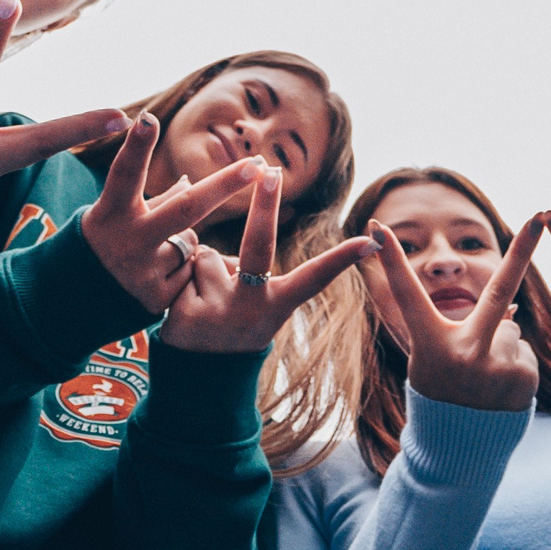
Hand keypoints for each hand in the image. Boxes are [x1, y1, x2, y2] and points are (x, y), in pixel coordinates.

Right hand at [82, 112, 266, 312]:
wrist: (76, 303)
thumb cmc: (106, 240)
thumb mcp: (117, 214)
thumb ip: (153, 198)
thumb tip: (189, 183)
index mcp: (111, 212)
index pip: (125, 174)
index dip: (136, 147)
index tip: (148, 118)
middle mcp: (127, 241)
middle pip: (185, 209)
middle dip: (223, 185)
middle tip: (256, 166)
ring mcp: (143, 272)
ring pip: (191, 240)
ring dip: (183, 242)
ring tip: (151, 255)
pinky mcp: (157, 299)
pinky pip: (190, 270)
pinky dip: (182, 269)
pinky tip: (156, 277)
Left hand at [160, 164, 376, 351]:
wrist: (196, 379)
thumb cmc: (230, 325)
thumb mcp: (249, 301)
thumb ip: (243, 262)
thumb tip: (213, 203)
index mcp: (276, 305)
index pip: (315, 277)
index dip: (342, 258)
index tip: (370, 241)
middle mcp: (253, 310)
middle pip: (259, 246)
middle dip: (265, 206)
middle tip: (272, 170)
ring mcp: (221, 314)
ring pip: (208, 255)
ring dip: (202, 268)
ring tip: (202, 300)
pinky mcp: (186, 316)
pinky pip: (182, 269)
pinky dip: (180, 279)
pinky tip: (182, 310)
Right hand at [365, 210, 546, 409]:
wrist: (457, 454)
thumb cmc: (441, 396)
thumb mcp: (435, 362)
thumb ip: (464, 330)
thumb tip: (514, 308)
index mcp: (430, 346)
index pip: (406, 295)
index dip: (390, 261)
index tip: (376, 226)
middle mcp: (464, 354)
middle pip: (498, 290)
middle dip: (522, 249)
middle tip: (542, 214)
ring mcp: (496, 369)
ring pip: (511, 331)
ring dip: (502, 348)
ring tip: (484, 381)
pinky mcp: (523, 382)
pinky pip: (525, 353)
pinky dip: (516, 366)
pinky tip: (499, 391)